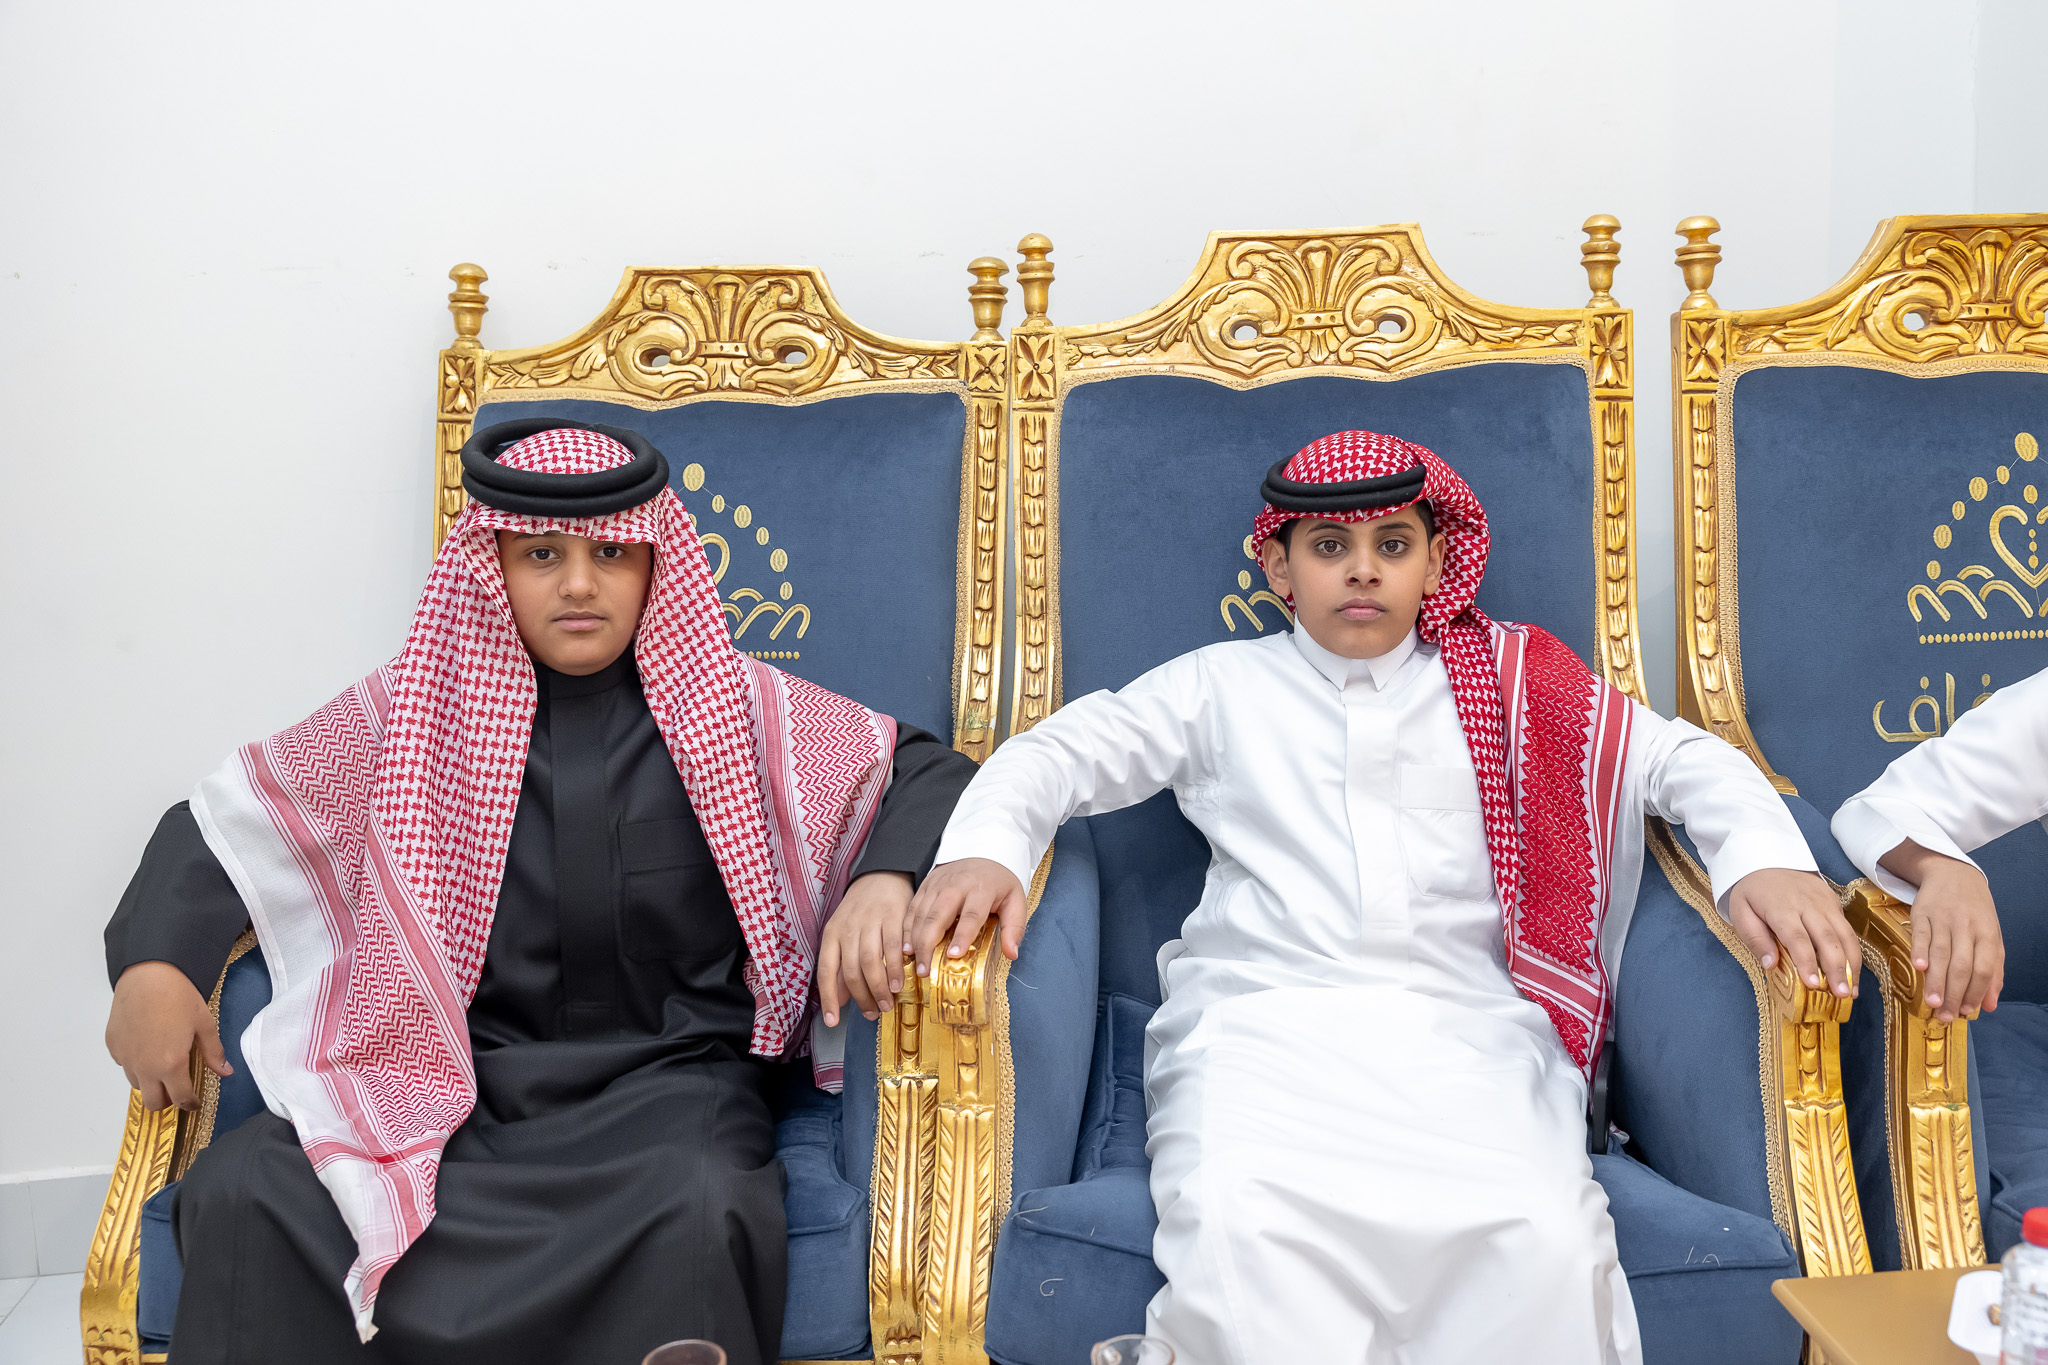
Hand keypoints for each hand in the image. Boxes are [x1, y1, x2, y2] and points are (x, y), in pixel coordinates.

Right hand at [105, 961, 229, 1110]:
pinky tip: (147, 1046)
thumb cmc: (179, 997)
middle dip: (167, 1100)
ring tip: (162, 1063)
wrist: (148, 976)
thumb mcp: (204, 1025)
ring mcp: (125, 1058)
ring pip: (136, 1084)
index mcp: (170, 1065)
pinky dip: (136, 1064)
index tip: (194, 1102)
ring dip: (150, 1082)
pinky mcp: (113, 1046)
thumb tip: (226, 1072)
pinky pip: (125, 1065)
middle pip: (152, 1102)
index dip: (189, 1104)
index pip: (179, 1099)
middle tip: (178, 1087)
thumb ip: (213, 1053)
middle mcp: (144, 1067)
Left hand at [818, 871, 914, 1026]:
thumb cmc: (861, 912)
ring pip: (870, 961)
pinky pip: (893, 947)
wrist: (882, 876)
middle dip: (862, 996)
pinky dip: (895, 968)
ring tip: (887, 1002)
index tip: (832, 1021)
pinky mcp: (893, 916)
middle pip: (851, 969)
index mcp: (832, 934)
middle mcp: (848, 928)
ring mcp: (870, 922)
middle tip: (872, 1012)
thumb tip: (838, 1001)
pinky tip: (900, 982)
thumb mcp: (843, 935)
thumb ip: (841, 968)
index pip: (826, 971)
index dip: (828, 998)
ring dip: (879, 987)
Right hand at [907, 857, 1027, 977]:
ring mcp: (937, 884)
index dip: (962, 935)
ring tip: (916, 965)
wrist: (983, 853)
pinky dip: (907, 929)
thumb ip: (1014, 927)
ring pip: (921, 913)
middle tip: (925, 970)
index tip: (954, 955)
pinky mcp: (926, 885)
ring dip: (915, 940)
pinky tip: (907, 948)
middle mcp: (956, 885)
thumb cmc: (999, 883)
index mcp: (981, 889)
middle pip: (938, 915)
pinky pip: (913, 908)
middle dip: (928, 943)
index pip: (971, 915)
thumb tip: (1012, 954)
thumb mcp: (1016, 901)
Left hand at [1726, 868, 1861, 998]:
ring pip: (1844, 935)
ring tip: (1852, 991)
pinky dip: (1853, 953)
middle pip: (1827, 938)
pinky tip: (1852, 974)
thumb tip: (1771, 966)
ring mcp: (1824, 903)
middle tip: (1842, 995)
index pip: (1797, 937)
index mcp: (1781, 907)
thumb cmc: (1751, 892)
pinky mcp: (1834, 903)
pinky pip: (1847, 930)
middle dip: (1836, 969)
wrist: (1767, 859)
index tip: (1813, 984)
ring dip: (1851, 965)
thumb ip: (1755, 938)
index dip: (1807, 962)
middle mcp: (1808, 905)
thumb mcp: (1740, 911)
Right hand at [1879, 838, 2004, 1021]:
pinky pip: (1921, 934)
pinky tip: (1917, 968)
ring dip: (1935, 980)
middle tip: (1943, 1015)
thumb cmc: (1975, 911)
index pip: (1984, 968)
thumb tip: (1989, 1006)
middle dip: (1953, 993)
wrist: (1954, 873)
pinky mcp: (1923, 912)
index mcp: (1988, 934)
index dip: (1976, 992)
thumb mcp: (1991, 937)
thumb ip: (1993, 971)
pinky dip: (1919, 951)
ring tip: (1930, 1002)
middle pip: (1961, 965)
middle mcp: (1967, 927)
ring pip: (1940, 954)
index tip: (1965, 1012)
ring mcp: (1944, 919)